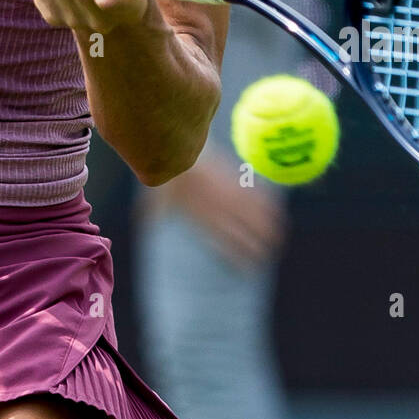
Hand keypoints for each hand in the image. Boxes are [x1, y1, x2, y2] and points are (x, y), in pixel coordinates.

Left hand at [140, 143, 287, 270]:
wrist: (177, 149)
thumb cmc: (165, 173)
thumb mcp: (155, 195)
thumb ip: (150, 213)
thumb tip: (139, 221)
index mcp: (201, 219)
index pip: (225, 243)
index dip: (239, 257)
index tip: (250, 269)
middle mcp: (218, 209)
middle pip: (244, 233)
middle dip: (258, 247)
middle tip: (269, 257)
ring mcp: (228, 193)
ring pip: (254, 215)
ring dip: (268, 227)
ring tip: (278, 238)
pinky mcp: (234, 177)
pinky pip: (255, 194)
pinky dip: (267, 204)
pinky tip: (276, 212)